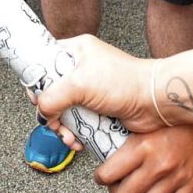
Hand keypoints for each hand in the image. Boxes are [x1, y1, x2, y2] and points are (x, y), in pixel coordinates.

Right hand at [34, 34, 154, 139]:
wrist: (155, 102)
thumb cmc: (125, 82)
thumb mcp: (80, 84)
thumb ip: (52, 97)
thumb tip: (41, 112)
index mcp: (76, 51)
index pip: (43, 61)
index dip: (36, 81)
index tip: (36, 97)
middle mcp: (81, 69)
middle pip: (51, 91)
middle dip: (50, 112)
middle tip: (53, 122)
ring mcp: (90, 90)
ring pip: (63, 110)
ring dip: (62, 127)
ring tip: (68, 136)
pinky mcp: (97, 109)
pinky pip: (77, 123)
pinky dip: (75, 134)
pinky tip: (78, 141)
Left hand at [94, 124, 192, 192]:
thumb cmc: (176, 116)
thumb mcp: (146, 122)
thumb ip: (126, 137)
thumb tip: (103, 148)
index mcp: (142, 146)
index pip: (108, 174)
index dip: (100, 178)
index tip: (102, 176)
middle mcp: (158, 164)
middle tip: (118, 186)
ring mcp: (176, 177)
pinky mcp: (191, 185)